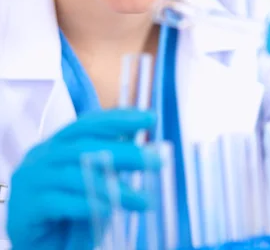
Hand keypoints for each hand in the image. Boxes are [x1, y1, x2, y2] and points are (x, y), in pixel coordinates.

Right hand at [7, 109, 160, 249]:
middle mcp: (42, 156)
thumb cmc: (68, 212)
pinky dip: (88, 205)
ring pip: (76, 176)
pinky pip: (61, 203)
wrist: (36, 246)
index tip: (150, 119)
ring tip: (143, 200)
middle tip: (157, 160)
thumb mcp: (94, 184)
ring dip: (114, 188)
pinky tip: (109, 211)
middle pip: (86, 146)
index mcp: (58, 145)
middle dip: (125, 153)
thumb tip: (149, 150)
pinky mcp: (26, 207)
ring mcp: (31, 180)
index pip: (89, 124)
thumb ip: (111, 166)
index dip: (119, 119)